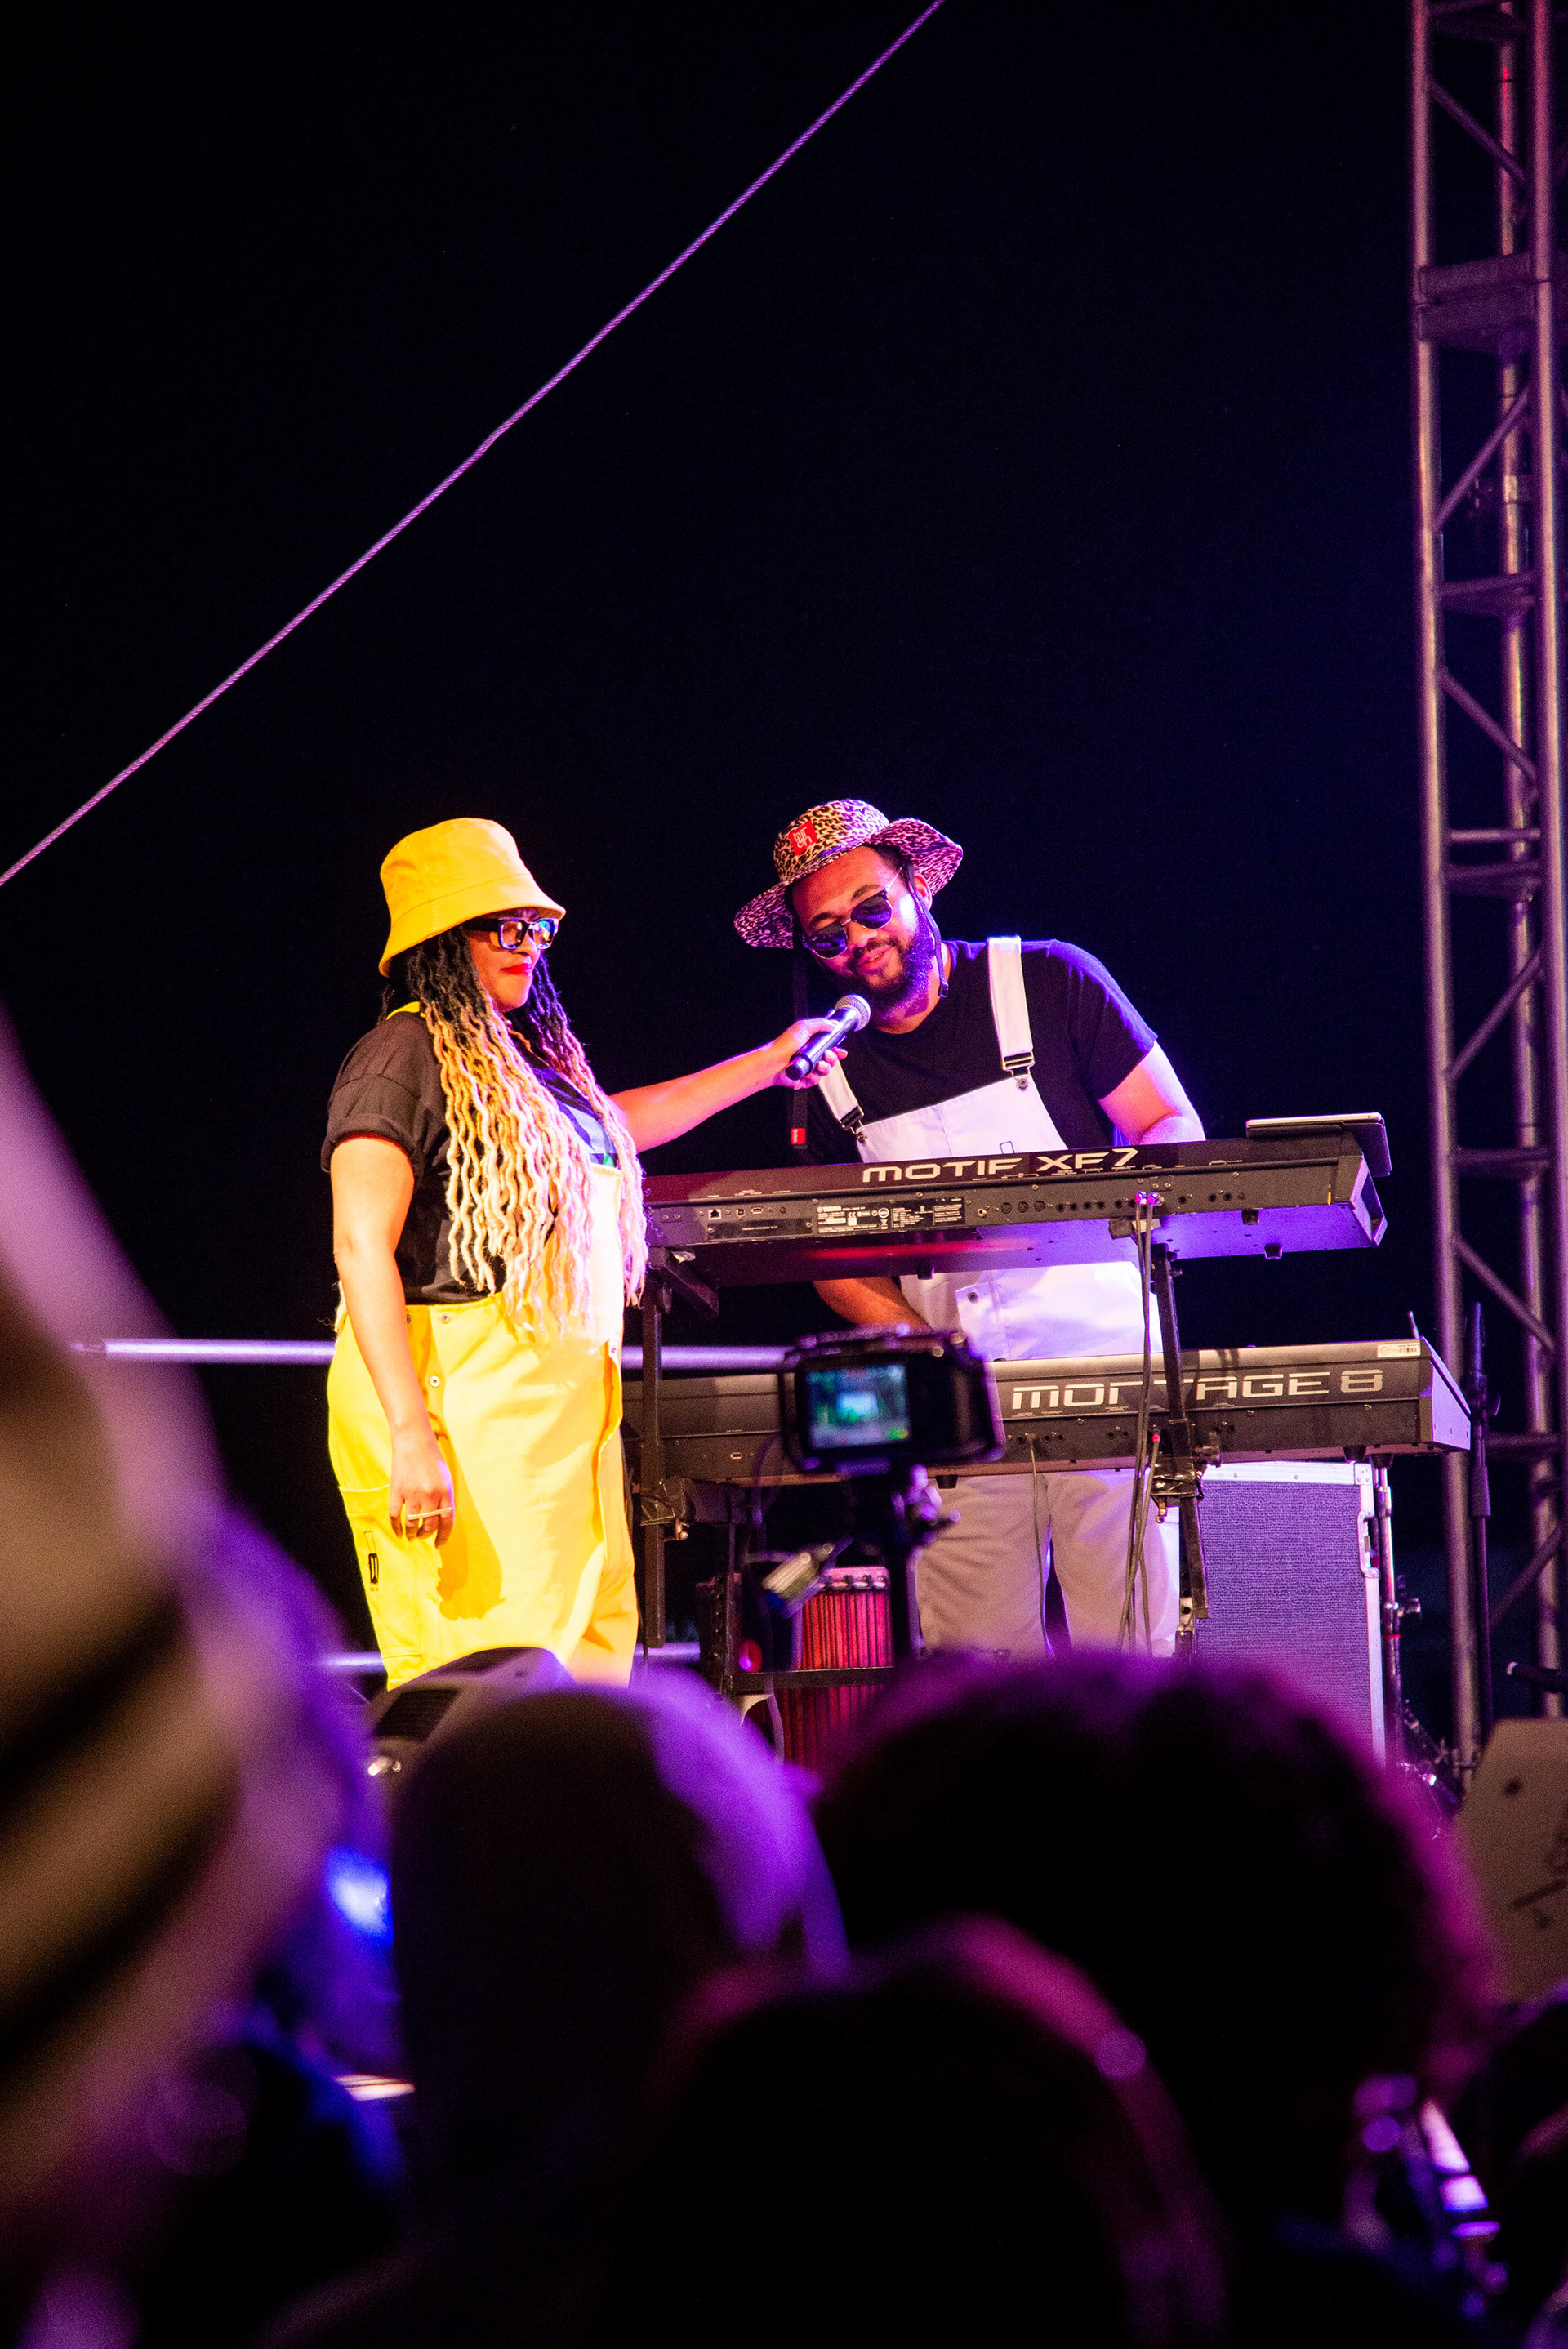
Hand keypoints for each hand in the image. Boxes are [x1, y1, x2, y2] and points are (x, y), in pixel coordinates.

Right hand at [389, 1425, 455, 1544]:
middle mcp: (430, 1495)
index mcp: (445, 1491)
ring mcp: (412, 1493)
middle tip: (423, 1537)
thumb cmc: (431, 1457)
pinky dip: (396, 1528)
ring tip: (412, 1537)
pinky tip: (398, 1533)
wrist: (413, 1440)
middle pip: (429, 1526)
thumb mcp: (445, 1477)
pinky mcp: (397, 1490)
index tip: (439, 1544)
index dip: (443, 1537)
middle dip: (426, 1536)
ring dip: (412, 1534)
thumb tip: (443, 1519)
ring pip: (412, 1524)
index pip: (447, 1522)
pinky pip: (395, 1516)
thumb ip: (445, 1497)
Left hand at [768, 1017, 848, 1089]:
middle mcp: (810, 1056)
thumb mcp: (803, 1027)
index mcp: (811, 1044)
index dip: (837, 1050)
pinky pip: (816, 1080)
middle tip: (827, 1055)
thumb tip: (833, 1024)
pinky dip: (814, 1076)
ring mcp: (807, 1068)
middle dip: (833, 1058)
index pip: (829, 1047)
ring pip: (825, 1070)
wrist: (774, 1063)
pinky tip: (808, 1072)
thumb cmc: (784, 1045)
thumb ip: (821, 1024)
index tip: (841, 1052)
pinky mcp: (804, 1080)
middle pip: (830, 1059)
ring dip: (825, 1067)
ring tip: (818, 1064)